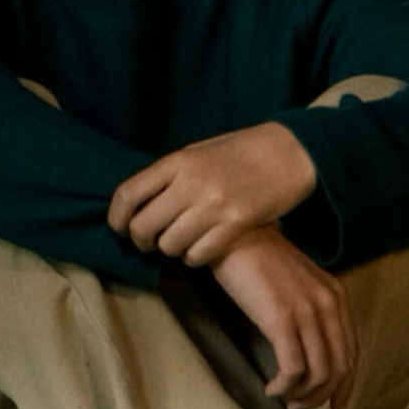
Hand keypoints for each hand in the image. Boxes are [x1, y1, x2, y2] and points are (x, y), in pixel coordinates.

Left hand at [108, 122, 316, 264]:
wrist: (292, 151)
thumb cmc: (244, 151)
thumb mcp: (202, 152)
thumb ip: (172, 175)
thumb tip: (140, 204)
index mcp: (180, 161)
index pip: (128, 194)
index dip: (116, 218)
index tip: (120, 228)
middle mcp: (192, 183)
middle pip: (144, 226)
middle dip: (142, 240)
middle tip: (151, 242)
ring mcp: (215, 205)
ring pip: (170, 246)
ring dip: (172, 249)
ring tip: (183, 241)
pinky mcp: (236, 224)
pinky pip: (198, 255)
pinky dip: (194, 257)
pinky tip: (201, 248)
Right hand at [210, 224, 357, 408]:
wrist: (236, 237)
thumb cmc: (261, 263)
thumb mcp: (298, 287)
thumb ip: (311, 313)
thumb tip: (310, 356)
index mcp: (336, 296)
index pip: (351, 352)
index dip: (344, 385)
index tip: (333, 406)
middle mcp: (328, 304)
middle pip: (339, 367)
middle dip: (321, 396)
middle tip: (298, 407)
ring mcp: (307, 311)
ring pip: (318, 372)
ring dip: (301, 395)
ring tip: (283, 398)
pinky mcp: (281, 318)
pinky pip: (293, 367)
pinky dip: (284, 386)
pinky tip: (271, 388)